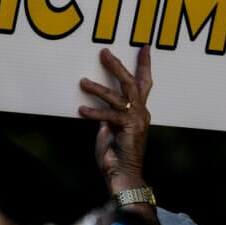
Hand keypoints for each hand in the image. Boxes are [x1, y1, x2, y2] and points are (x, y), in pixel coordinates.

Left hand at [79, 47, 153, 217]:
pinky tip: (81, 109)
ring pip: (119, 95)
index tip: (144, 47)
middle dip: (117, 66)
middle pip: (131, 82)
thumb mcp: (109, 130)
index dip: (144, 64)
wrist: (123, 177)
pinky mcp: (128, 129)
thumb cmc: (115, 155)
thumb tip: (98, 106)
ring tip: (83, 81)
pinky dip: (94, 112)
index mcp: (139, 111)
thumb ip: (107, 116)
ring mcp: (136, 120)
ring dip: (99, 88)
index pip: (144, 82)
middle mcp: (141, 113)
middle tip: (104, 53)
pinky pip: (109, 115)